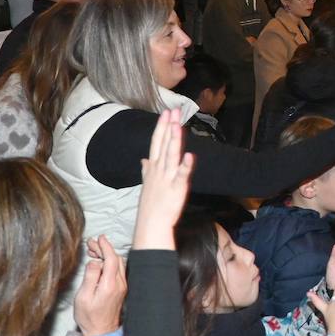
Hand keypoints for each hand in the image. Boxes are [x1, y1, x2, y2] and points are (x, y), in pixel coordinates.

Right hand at [73, 236, 126, 335]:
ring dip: (107, 255)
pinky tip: (100, 263)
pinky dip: (109, 263)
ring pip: (117, 264)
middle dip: (104, 248)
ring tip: (93, 252)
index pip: (111, 259)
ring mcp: (122, 286)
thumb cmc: (89, 317)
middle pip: (115, 259)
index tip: (99, 238)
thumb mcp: (83, 297)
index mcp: (109, 284)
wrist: (101, 332)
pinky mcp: (121, 289)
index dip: (105, 246)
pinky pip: (117, 271)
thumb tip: (94, 262)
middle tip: (91, 244)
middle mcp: (119, 284)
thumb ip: (90, 276)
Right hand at [134, 108, 194, 250]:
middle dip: (168, 127)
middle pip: (163, 145)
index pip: (156, 143)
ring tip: (177, 125)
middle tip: (173, 110)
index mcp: (153, 168)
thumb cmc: (151, 205)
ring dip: (173, 140)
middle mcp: (159, 170)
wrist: (151, 225)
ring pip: (170, 156)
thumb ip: (146, 170)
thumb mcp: (146, 184)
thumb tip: (144, 160)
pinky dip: (185, 166)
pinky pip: (181, 176)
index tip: (166, 112)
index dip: (161, 127)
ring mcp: (167, 179)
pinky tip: (190, 156)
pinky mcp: (176, 189)